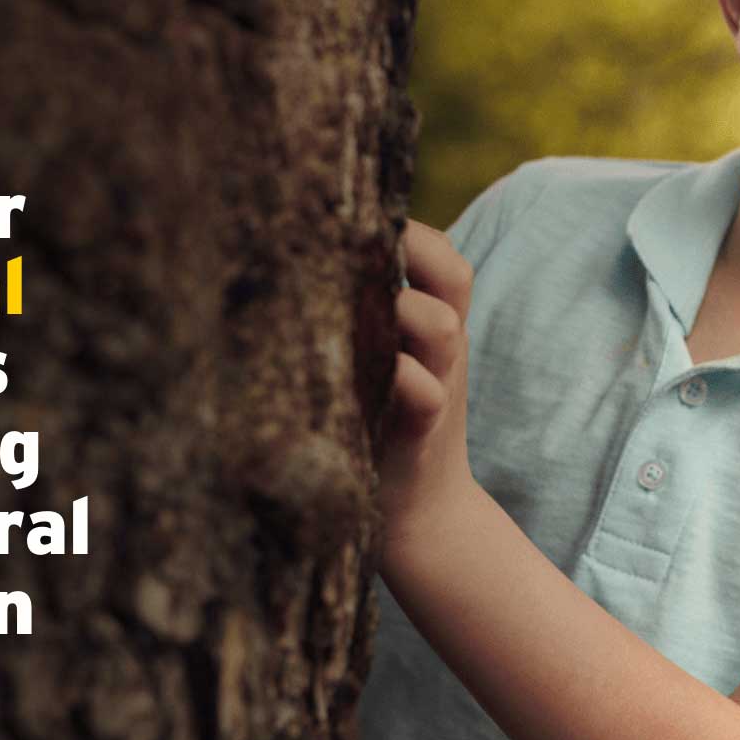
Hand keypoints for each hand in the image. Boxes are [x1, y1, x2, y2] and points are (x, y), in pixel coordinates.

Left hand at [378, 220, 478, 560]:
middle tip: (349, 250)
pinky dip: (394, 376)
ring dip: (397, 310)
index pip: (443, 255)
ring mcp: (440, 386)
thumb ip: (361, 313)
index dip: (410, 231)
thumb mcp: (380, 359)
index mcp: (436, 324)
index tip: (354, 223)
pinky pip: (421, 392)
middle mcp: (445, 348)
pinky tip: (353, 371)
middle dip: (406, 252)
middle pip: (452, 274)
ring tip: (348, 310)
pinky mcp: (420, 433)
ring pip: (439, 325)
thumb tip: (287, 255)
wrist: (418, 516)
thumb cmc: (380, 423)